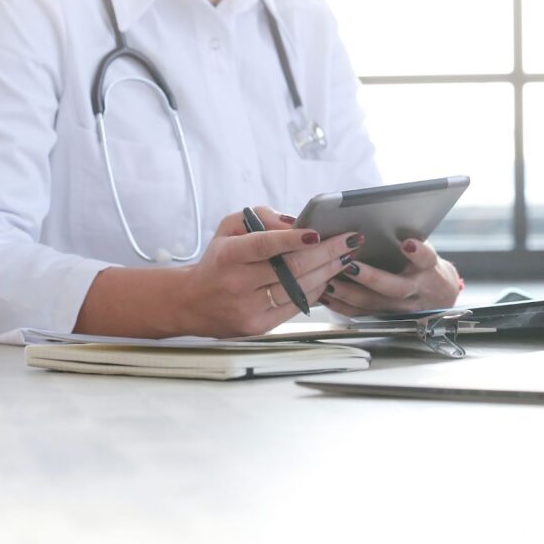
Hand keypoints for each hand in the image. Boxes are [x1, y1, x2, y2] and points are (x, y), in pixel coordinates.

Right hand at [179, 206, 360, 336]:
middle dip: (327, 253)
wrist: (193, 302)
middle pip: (290, 268)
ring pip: (298, 289)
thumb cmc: (219, 259)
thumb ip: (261, 217)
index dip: (292, 239)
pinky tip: (328, 276)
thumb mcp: (229, 228)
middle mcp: (237, 284)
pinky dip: (316, 290)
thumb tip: (295, 223)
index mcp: (228, 256)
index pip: (263, 246)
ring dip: (328, 271)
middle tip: (350, 240)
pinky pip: (296, 306)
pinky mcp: (259, 326)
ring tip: (346, 256)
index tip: (318, 232)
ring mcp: (249, 308)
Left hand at [320, 239, 461, 315]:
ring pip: (374, 304)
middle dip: (371, 277)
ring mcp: (402, 307)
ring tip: (329, 281)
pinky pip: (363, 315)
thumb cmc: (426, 267)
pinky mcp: (387, 317)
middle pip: (395, 287)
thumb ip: (409, 240)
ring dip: (349, 293)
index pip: (427, 259)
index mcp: (429, 269)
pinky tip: (326, 296)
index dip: (418, 252)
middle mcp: (417, 289)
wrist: (439, 297)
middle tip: (350, 265)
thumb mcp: (426, 251)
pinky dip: (342, 306)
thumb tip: (382, 218)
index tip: (407, 243)